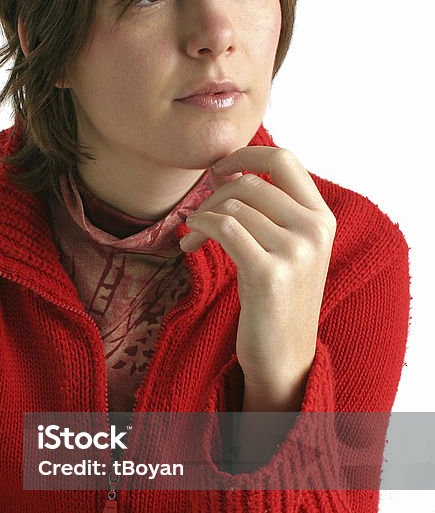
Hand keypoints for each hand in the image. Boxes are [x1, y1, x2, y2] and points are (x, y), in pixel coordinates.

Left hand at [180, 147, 336, 396]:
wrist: (283, 358)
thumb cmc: (275, 302)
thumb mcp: (287, 249)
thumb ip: (273, 210)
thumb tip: (230, 168)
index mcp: (323, 217)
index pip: (284, 159)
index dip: (245, 154)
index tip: (217, 169)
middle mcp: (315, 229)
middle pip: (251, 181)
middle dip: (214, 193)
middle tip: (197, 215)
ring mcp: (296, 251)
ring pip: (234, 205)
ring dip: (202, 216)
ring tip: (191, 238)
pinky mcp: (269, 274)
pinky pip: (225, 228)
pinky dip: (200, 227)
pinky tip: (190, 240)